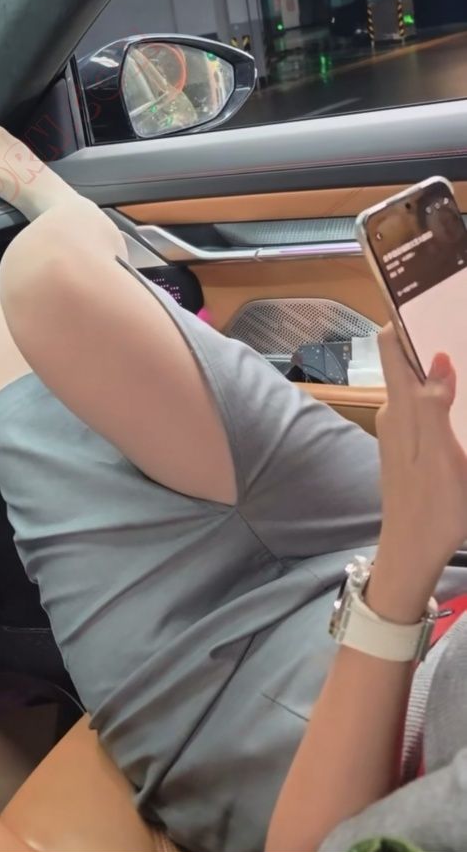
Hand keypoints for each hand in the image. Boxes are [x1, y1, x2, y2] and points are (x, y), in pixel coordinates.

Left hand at [370, 325, 466, 620]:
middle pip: (406, 362)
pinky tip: (462, 399)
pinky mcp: (410, 447)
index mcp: (401, 408)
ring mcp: (400, 431)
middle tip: (463, 323)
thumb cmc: (432, 507)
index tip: (431, 298)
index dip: (406, 318)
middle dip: (430, 340)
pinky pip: (424, 408)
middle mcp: (394, 413)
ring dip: (438, 369)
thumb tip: (434, 357)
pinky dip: (442, 396)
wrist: (412, 553)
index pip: (391, 347)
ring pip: (417, 385)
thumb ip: (434, 404)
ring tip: (466, 357)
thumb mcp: (442, 453)